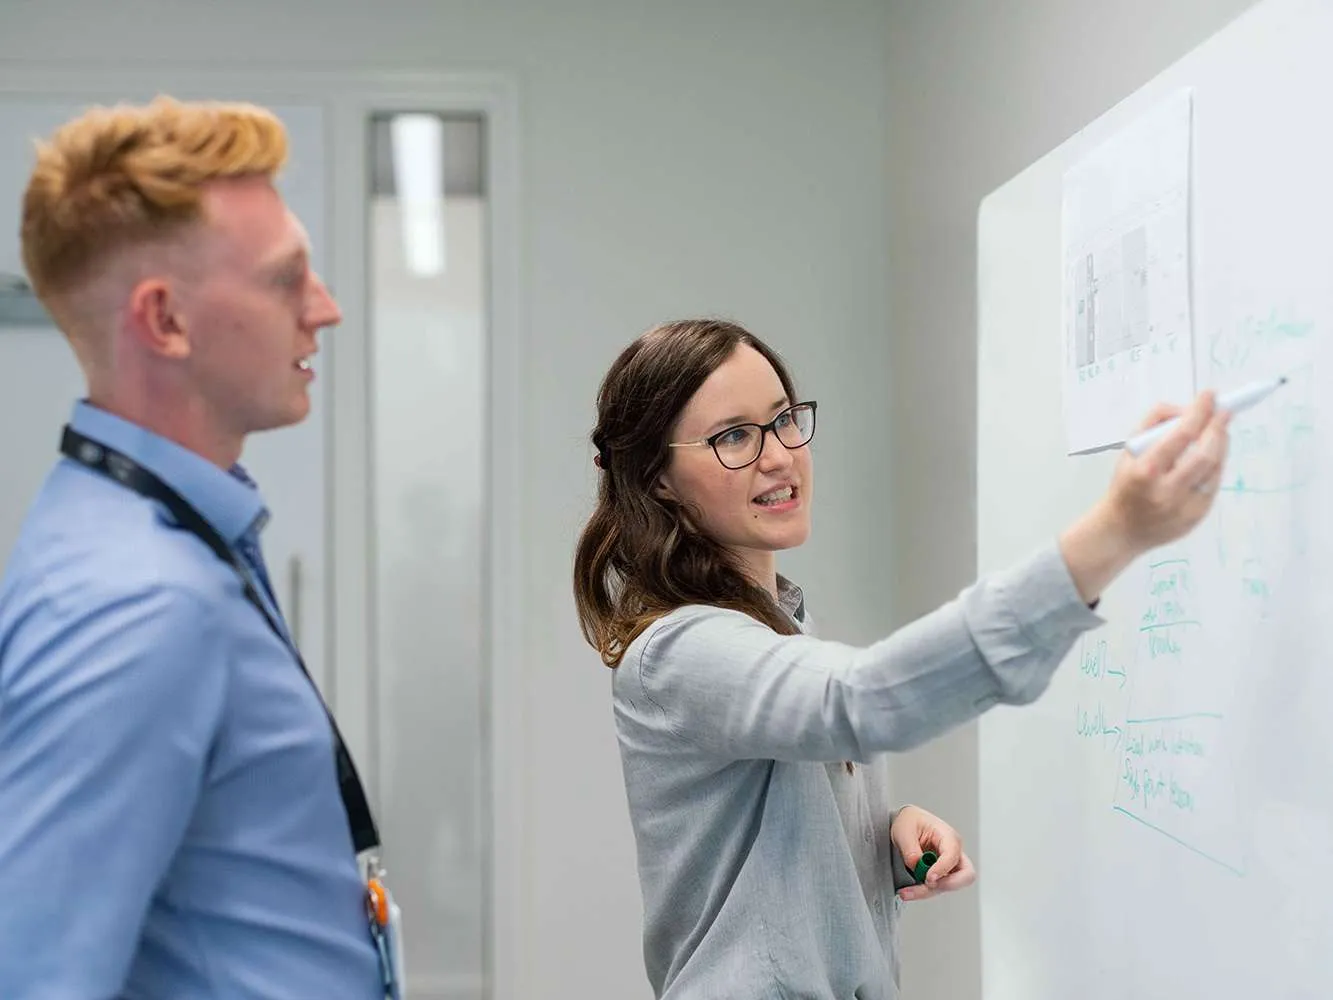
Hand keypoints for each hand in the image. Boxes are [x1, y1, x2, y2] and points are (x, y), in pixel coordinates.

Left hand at [890, 805, 975, 901]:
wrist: (906, 825)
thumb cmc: (910, 822)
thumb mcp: (904, 831)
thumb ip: (910, 849)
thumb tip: (916, 865)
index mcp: (948, 836)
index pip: (953, 855)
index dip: (942, 869)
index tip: (928, 877)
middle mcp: (953, 852)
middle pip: (966, 875)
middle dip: (947, 885)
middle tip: (927, 885)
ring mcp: (949, 866)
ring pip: (948, 886)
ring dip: (927, 892)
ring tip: (906, 892)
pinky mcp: (940, 875)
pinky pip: (936, 888)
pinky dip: (923, 891)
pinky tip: (908, 891)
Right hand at [1060, 391, 1230, 602]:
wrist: (1120, 530)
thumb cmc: (1125, 484)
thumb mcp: (1128, 451)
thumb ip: (1153, 423)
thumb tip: (1185, 409)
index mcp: (1145, 471)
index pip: (1180, 435)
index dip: (1199, 412)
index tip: (1209, 395)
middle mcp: (1167, 491)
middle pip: (1206, 454)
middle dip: (1218, 428)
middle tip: (1224, 411)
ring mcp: (1185, 507)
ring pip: (1215, 468)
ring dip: (1221, 444)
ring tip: (1218, 430)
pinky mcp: (1197, 516)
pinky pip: (1214, 483)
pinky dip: (1216, 464)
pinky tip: (1211, 455)